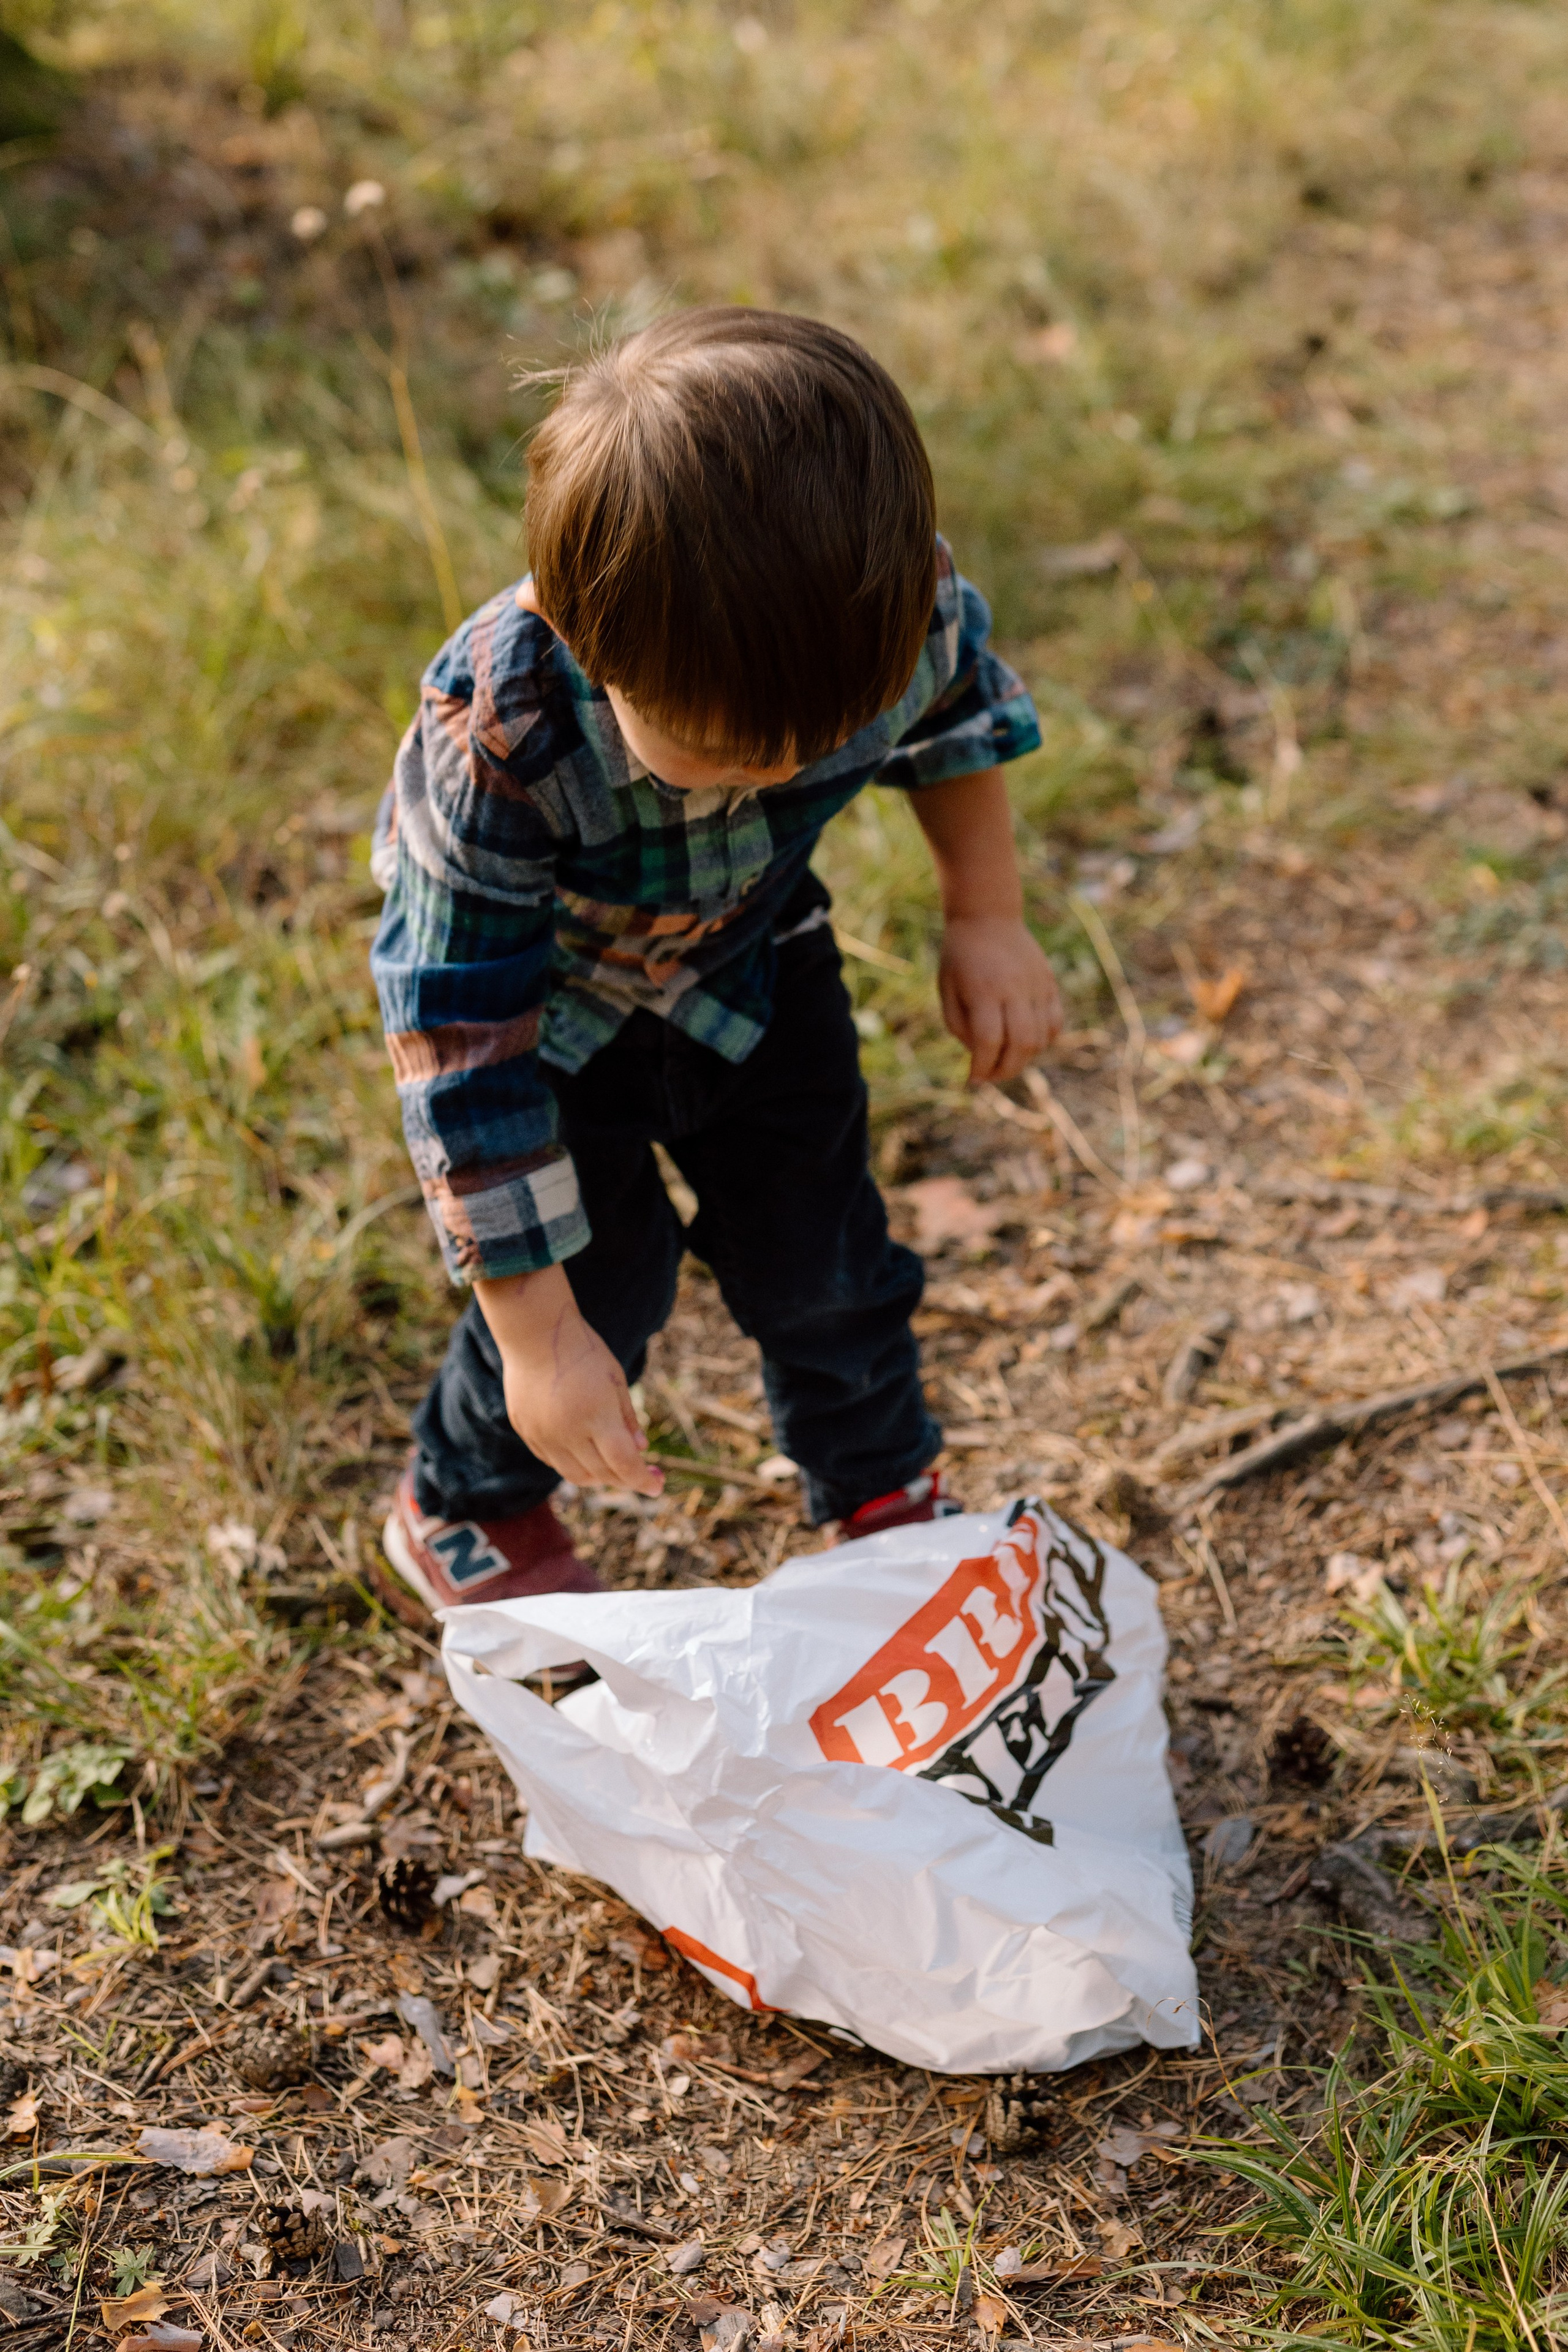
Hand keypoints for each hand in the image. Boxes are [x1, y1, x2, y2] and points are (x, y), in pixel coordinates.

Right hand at [474, 1265, 663, 1497]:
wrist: (534, 1332)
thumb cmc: (583, 1350)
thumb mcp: (615, 1379)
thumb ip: (628, 1418)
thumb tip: (640, 1450)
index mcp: (596, 1416)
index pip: (623, 1464)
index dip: (642, 1481)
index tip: (658, 1488)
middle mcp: (567, 1432)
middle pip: (601, 1474)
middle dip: (626, 1479)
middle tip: (645, 1473)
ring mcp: (543, 1435)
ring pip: (575, 1475)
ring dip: (600, 1476)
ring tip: (615, 1465)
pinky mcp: (527, 1431)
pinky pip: (553, 1461)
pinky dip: (574, 1463)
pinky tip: (586, 1451)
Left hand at [938, 914, 1063, 1085]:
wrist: (987, 916)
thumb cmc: (960, 957)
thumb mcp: (947, 990)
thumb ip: (960, 1026)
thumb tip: (981, 1056)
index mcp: (984, 990)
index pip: (988, 1041)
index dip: (982, 1067)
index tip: (973, 1079)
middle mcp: (1014, 989)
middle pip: (1021, 1044)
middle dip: (1005, 1070)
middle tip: (990, 1076)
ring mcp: (1036, 986)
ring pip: (1041, 1037)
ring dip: (1024, 1058)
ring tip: (1005, 1058)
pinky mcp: (1049, 983)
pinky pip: (1055, 1023)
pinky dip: (1044, 1040)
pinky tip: (1026, 1041)